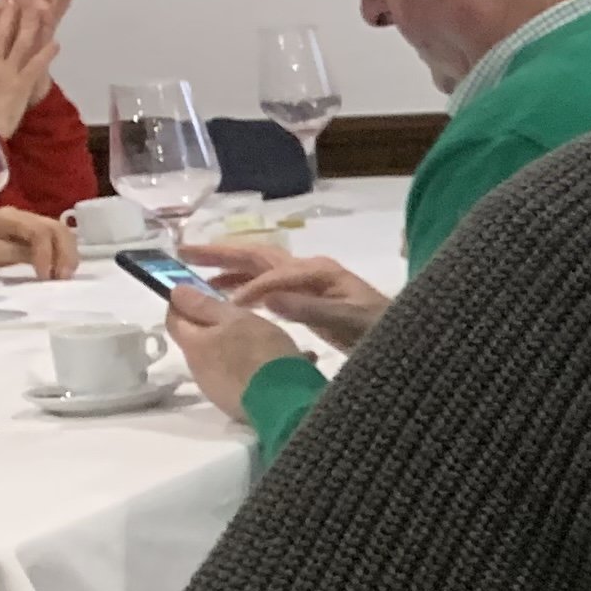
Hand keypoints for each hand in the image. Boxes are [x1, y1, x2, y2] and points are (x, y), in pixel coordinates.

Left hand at [0, 206, 76, 277]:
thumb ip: (19, 254)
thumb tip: (46, 264)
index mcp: (10, 217)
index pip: (40, 231)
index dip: (47, 254)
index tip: (45, 277)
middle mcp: (25, 215)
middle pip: (57, 228)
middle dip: (64, 254)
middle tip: (63, 278)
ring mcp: (33, 222)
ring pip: (63, 232)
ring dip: (69, 255)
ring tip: (65, 276)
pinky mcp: (38, 232)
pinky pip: (60, 239)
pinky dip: (66, 254)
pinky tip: (62, 269)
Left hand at [164, 291, 310, 425]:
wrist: (284, 404)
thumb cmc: (259, 353)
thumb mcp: (236, 318)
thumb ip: (205, 305)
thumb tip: (175, 292)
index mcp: (194, 344)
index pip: (174, 319)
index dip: (182, 304)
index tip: (200, 294)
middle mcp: (197, 369)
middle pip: (198, 342)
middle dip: (214, 329)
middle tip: (241, 319)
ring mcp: (215, 390)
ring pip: (219, 361)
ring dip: (235, 350)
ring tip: (266, 346)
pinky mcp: (233, 405)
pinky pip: (237, 379)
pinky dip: (250, 369)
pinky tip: (275, 367)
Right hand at [189, 238, 392, 350]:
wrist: (407, 337)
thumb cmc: (379, 330)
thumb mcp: (350, 322)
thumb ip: (311, 310)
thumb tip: (269, 299)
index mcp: (320, 271)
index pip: (274, 275)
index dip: (249, 289)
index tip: (228, 306)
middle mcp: (312, 269)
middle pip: (259, 255)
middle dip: (222, 254)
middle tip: (184, 253)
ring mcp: (310, 280)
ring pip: (260, 267)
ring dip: (229, 268)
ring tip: (195, 271)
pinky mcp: (309, 295)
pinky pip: (269, 285)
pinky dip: (245, 286)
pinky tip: (229, 297)